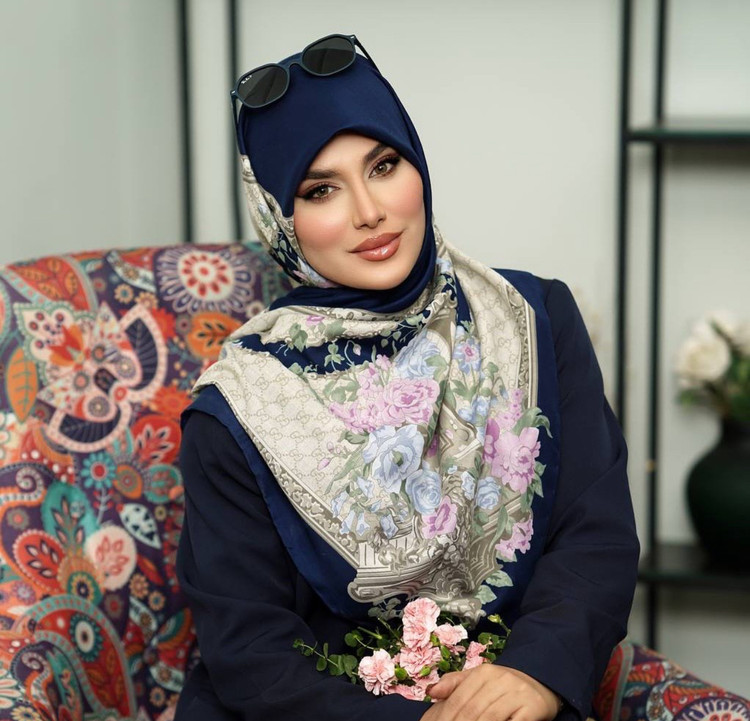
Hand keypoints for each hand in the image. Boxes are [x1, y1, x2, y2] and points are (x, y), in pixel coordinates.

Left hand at [420, 664, 561, 720]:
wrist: (539, 683)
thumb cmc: (502, 686)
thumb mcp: (478, 680)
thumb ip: (454, 684)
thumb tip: (432, 692)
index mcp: (482, 672)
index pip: (458, 700)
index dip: (447, 717)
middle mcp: (499, 679)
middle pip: (472, 710)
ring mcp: (517, 693)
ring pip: (491, 718)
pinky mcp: (532, 707)